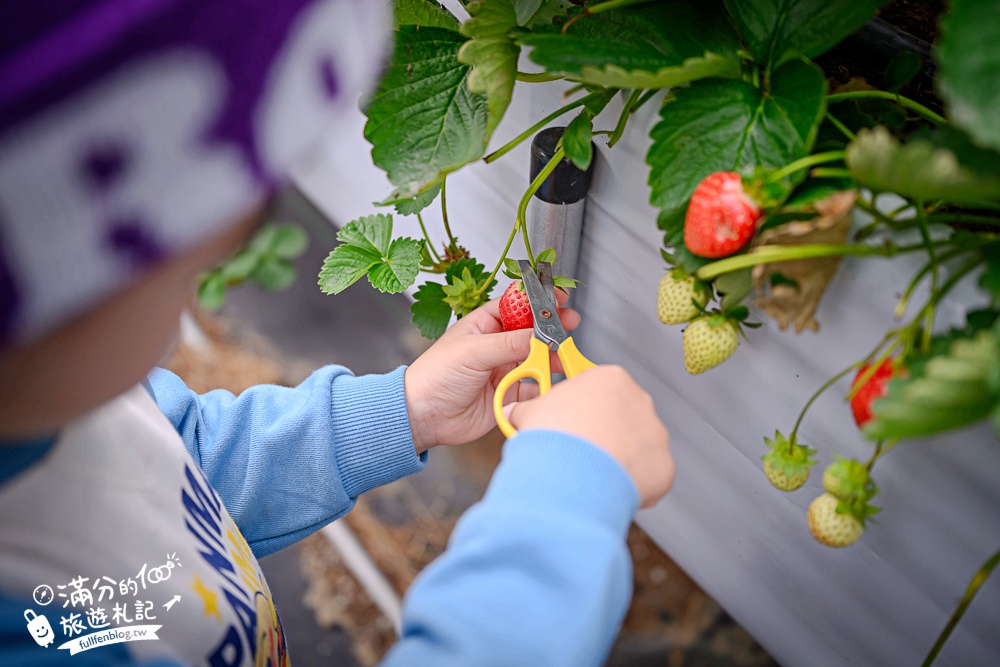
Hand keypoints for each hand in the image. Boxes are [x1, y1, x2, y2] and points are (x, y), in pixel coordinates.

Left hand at [404, 290, 579, 453]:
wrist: (425, 416)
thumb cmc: (435, 376)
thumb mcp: (473, 351)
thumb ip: (509, 343)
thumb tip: (540, 335)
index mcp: (484, 324)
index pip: (516, 305)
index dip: (537, 300)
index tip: (557, 297)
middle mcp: (496, 344)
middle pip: (532, 330)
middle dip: (552, 326)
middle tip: (569, 323)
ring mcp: (505, 367)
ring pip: (538, 357)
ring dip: (552, 356)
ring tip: (562, 355)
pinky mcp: (510, 391)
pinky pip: (535, 385)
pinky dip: (545, 383)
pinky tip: (549, 381)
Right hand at [505, 365, 673, 507]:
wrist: (570, 474)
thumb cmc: (553, 438)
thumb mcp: (529, 413)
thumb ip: (527, 410)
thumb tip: (516, 414)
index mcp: (609, 378)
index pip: (600, 388)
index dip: (583, 407)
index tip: (573, 421)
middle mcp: (639, 400)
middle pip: (622, 415)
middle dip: (604, 432)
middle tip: (580, 450)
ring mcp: (655, 432)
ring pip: (638, 445)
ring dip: (619, 457)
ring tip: (592, 473)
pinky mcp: (663, 464)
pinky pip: (648, 473)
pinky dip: (632, 482)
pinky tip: (609, 487)